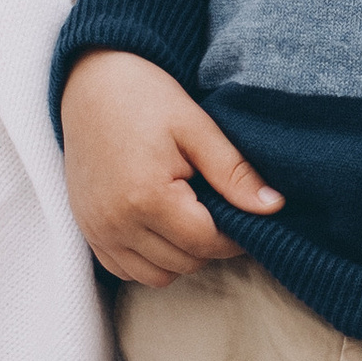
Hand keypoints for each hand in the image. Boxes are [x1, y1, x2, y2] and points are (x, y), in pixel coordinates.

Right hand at [60, 51, 281, 284]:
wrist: (90, 84)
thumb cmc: (145, 98)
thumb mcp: (196, 127)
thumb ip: (233, 172)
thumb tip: (273, 207)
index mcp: (147, 197)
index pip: (206, 243)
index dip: (234, 236)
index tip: (244, 214)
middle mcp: (116, 222)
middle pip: (184, 263)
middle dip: (208, 243)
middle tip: (215, 208)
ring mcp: (98, 230)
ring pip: (156, 276)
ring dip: (180, 256)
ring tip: (188, 216)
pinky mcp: (88, 231)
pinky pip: (125, 270)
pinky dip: (149, 260)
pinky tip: (160, 227)